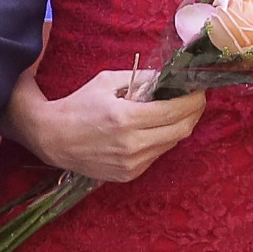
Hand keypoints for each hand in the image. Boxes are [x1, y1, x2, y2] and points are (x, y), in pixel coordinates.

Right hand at [27, 66, 206, 184]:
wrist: (52, 138)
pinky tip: (152, 129)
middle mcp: (132, 144)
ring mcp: (131, 163)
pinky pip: (156, 155)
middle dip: (194, 113)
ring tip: (173, 112)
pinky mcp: (128, 175)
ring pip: (171, 143)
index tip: (199, 89)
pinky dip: (160, 140)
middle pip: (182, 130)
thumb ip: (141, 78)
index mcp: (126, 118)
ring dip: (178, 126)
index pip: (175, 110)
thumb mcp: (108, 81)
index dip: (194, 99)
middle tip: (195, 99)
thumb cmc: (78, 105)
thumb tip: (168, 76)